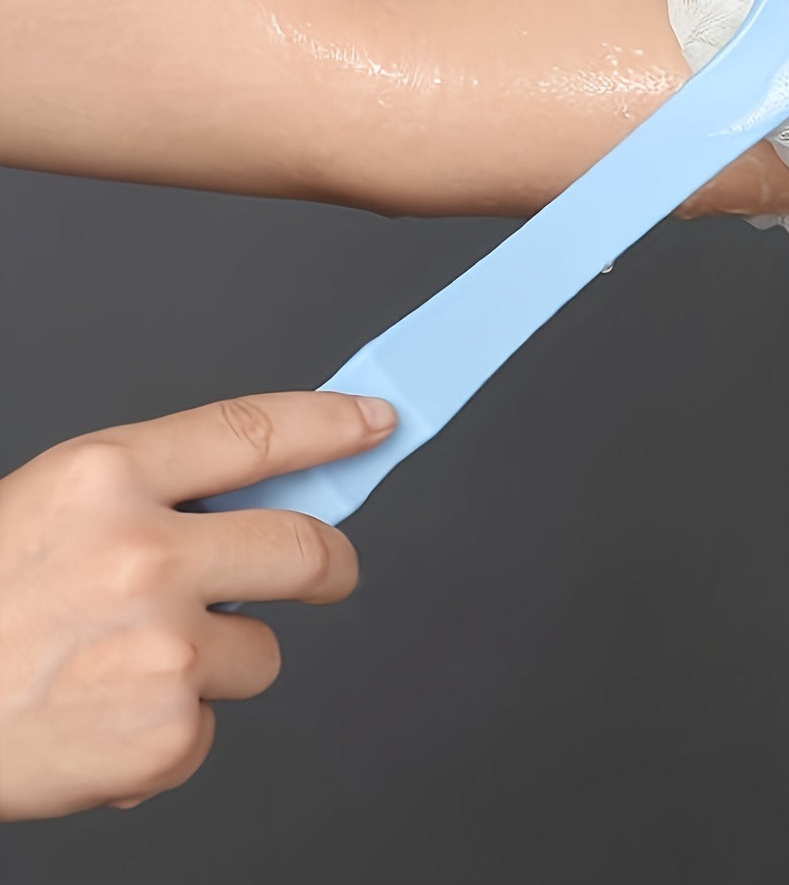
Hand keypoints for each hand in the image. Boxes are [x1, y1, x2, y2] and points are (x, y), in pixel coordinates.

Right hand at [0, 390, 395, 821]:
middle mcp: (142, 552)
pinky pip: (214, 720)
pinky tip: (104, 720)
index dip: (329, 424)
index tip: (373, 424)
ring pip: (260, 647)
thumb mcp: (49, 512)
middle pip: (304, 546)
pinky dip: (172, 729)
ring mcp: (162, 643)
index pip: (253, 430)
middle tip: (328, 572)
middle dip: (330, 564)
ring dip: (216, 661)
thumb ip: (154, 498)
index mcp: (104, 478)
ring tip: (125, 669)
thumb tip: (265, 499)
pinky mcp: (167, 729)